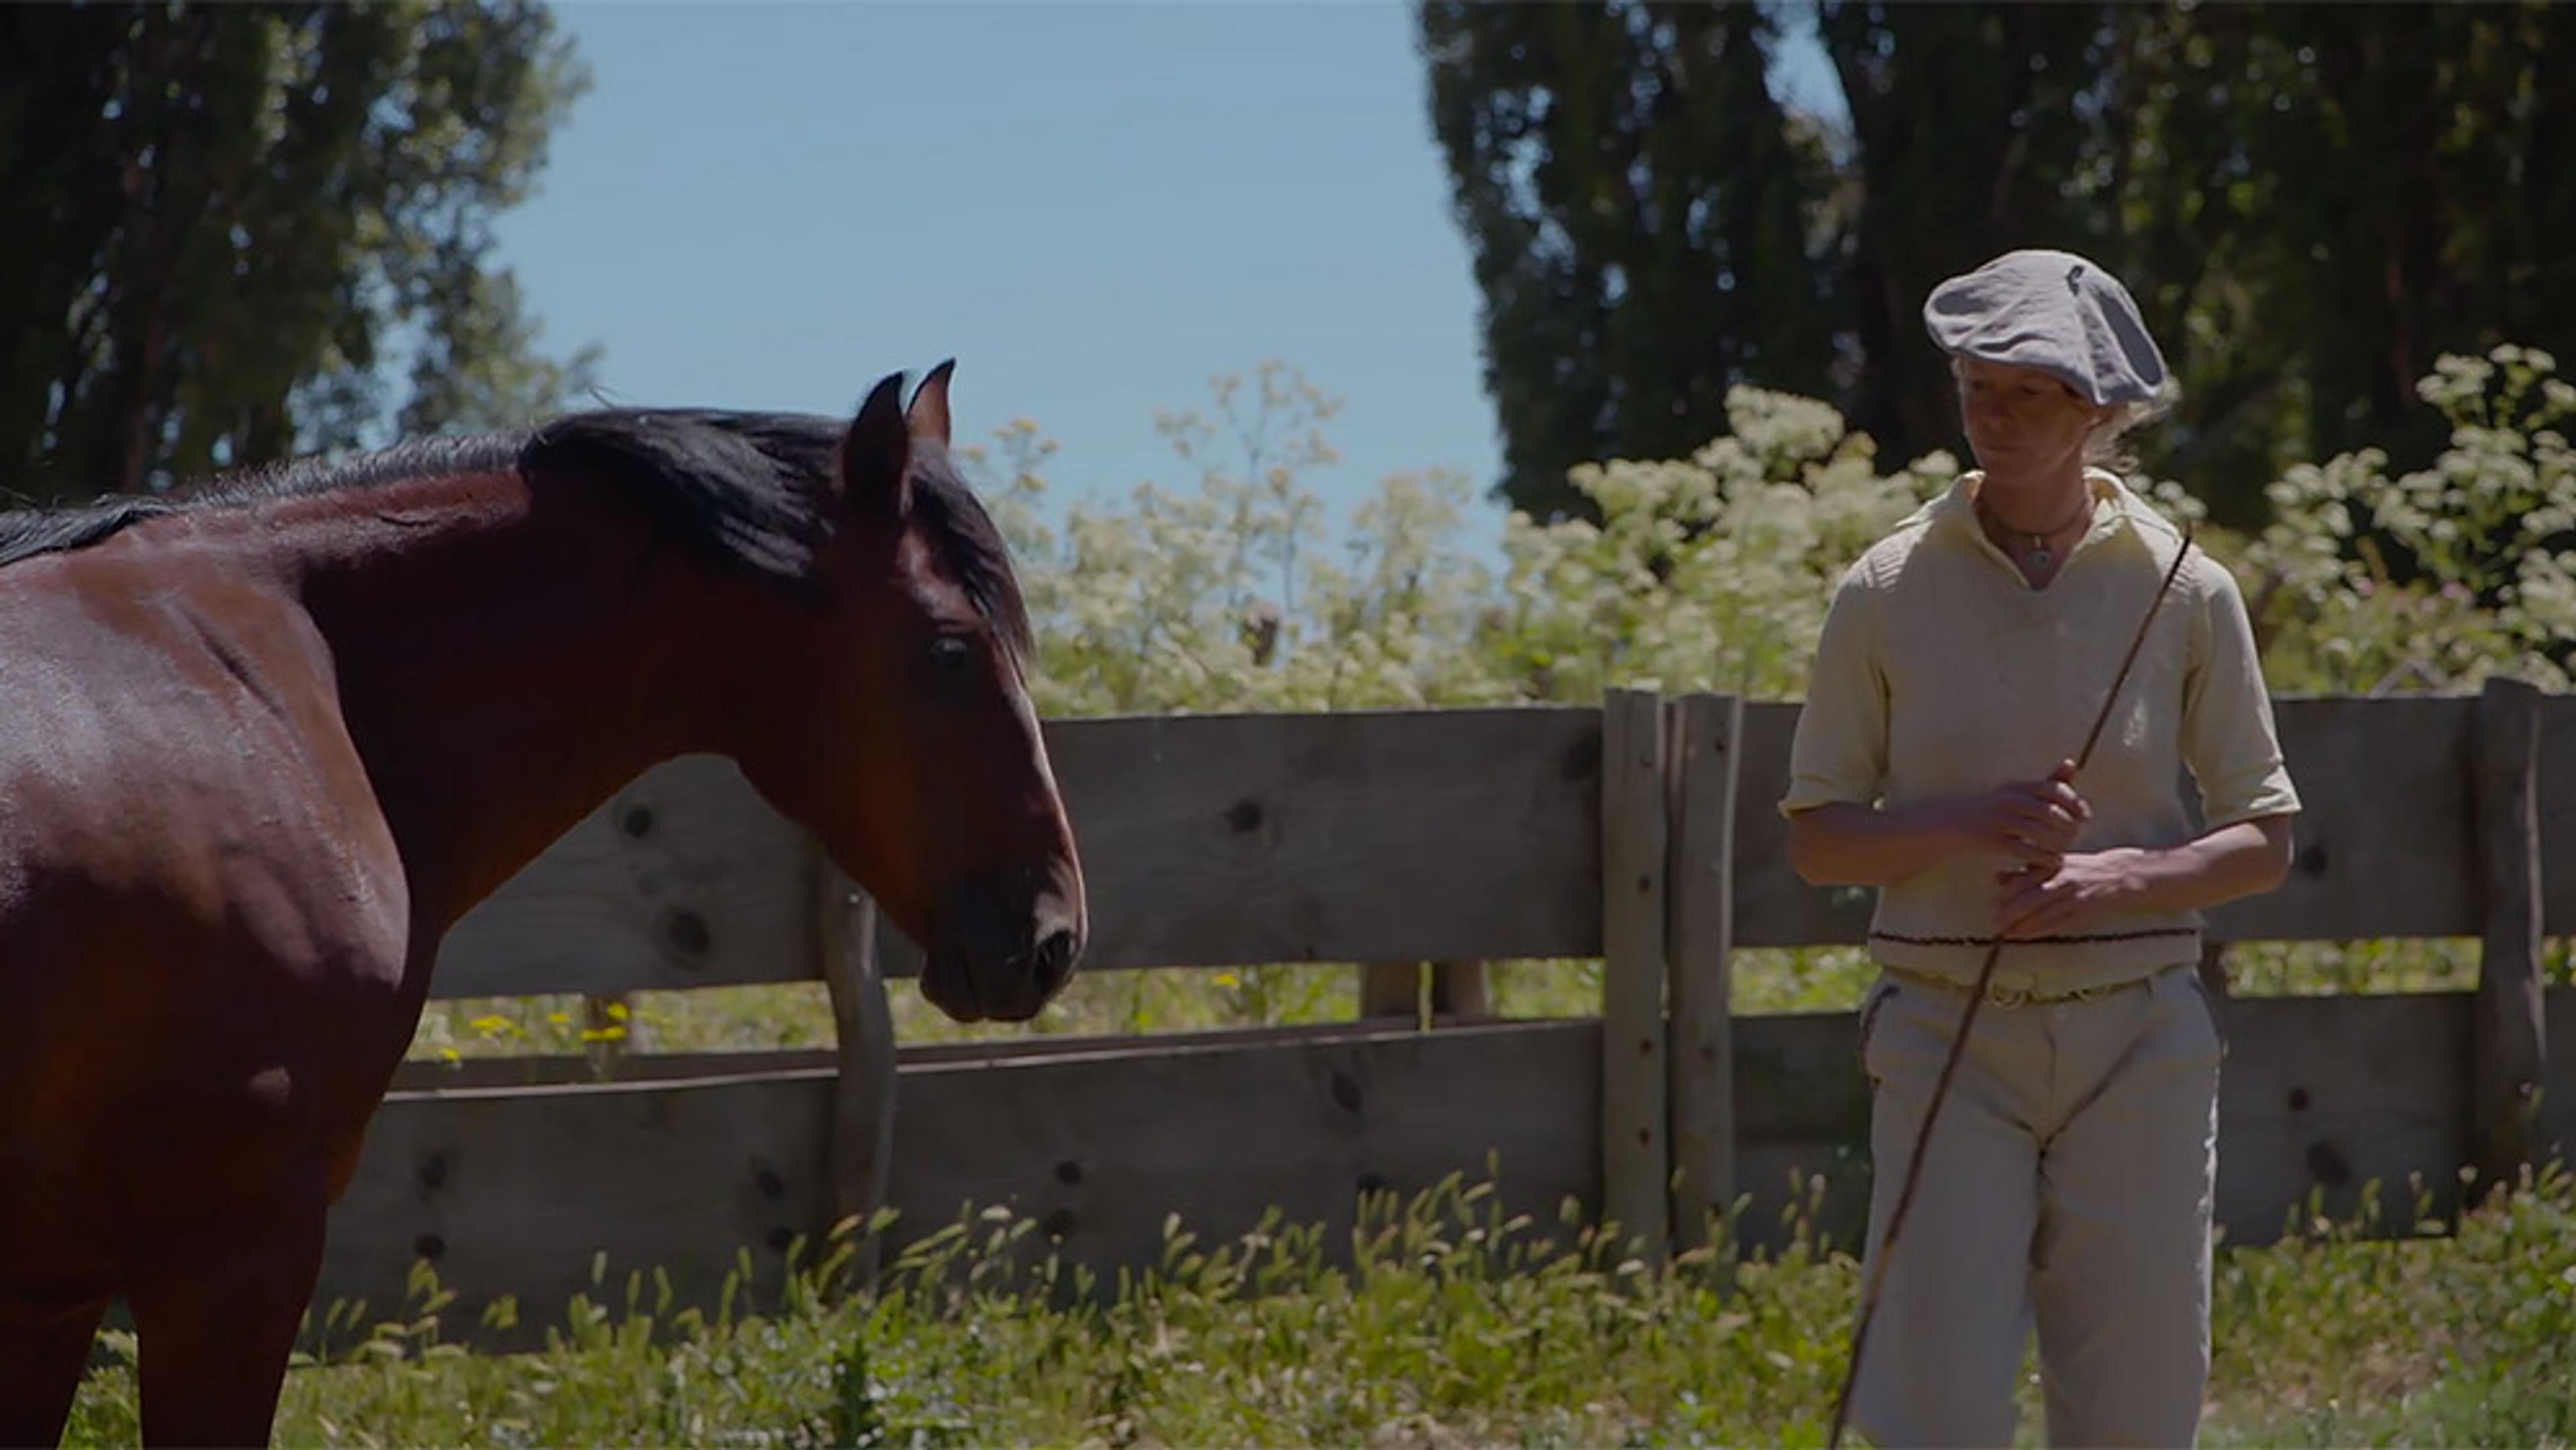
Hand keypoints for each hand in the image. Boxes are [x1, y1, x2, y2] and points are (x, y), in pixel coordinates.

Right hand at [1948, 759, 2090, 868]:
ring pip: (2037, 832)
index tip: (2084, 818)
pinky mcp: (1988, 840)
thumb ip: (2047, 781)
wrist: (1949, 824)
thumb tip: (2072, 763)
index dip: (2075, 803)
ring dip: (2056, 844)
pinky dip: (2041, 857)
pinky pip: (2022, 849)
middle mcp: (2007, 799)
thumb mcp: (2017, 791)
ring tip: (2064, 851)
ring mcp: (1996, 819)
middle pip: (2049, 812)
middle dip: (2067, 827)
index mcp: (2017, 786)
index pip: (2055, 789)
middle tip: (2075, 838)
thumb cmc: (1991, 810)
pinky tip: (2051, 862)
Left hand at [1994, 849, 2142, 938]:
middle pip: (2028, 900)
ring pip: (2041, 915)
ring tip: (2006, 933)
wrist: (2119, 875)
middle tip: (1995, 923)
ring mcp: (2073, 898)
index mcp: (2052, 866)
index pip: (2022, 882)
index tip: (1992, 906)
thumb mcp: (2054, 863)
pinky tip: (2025, 935)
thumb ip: (2026, 871)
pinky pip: (2056, 925)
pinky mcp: (2082, 913)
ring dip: (2020, 926)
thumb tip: (1996, 877)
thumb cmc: (2081, 869)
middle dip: (2009, 914)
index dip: (2004, 896)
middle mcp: (2061, 881)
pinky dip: (2038, 931)